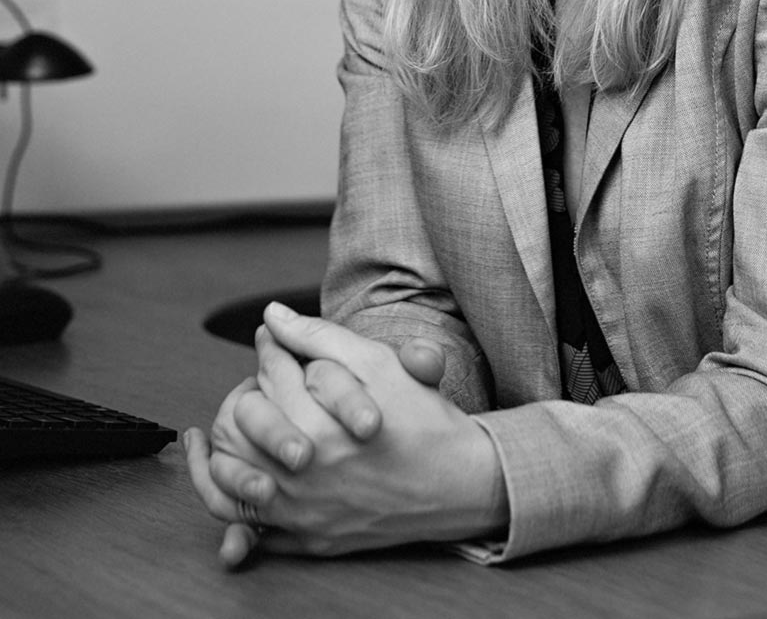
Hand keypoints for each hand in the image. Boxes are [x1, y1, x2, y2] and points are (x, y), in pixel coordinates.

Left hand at [185, 305, 505, 562]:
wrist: (460, 482)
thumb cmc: (422, 419)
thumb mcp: (377, 364)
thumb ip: (318, 336)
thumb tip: (270, 315)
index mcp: (320, 423)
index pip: (270, 374)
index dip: (269, 349)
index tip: (271, 339)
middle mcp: (306, 472)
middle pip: (243, 422)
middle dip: (244, 393)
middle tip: (253, 382)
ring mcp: (303, 510)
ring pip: (232, 477)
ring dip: (221, 447)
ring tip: (218, 426)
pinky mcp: (308, 539)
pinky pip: (247, 526)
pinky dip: (226, 498)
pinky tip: (222, 472)